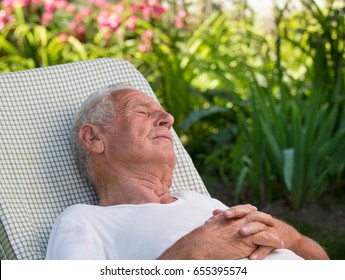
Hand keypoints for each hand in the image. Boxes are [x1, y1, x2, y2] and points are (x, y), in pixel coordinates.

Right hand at [159, 204, 269, 259]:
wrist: (198, 246)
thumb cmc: (199, 240)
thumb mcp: (209, 228)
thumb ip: (214, 224)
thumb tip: (212, 223)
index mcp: (227, 217)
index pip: (243, 209)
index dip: (250, 210)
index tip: (255, 211)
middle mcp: (236, 220)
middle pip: (255, 215)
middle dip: (264, 217)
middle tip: (271, 221)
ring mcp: (242, 229)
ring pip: (262, 225)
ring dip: (271, 229)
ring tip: (279, 234)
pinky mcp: (247, 241)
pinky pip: (265, 238)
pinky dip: (273, 240)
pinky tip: (280, 244)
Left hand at [212, 208, 328, 259]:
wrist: (284, 234)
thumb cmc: (259, 227)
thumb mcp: (245, 221)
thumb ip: (231, 217)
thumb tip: (214, 211)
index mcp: (250, 214)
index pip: (239, 209)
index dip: (229, 210)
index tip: (215, 213)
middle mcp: (258, 219)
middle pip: (248, 213)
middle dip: (237, 214)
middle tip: (226, 217)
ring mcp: (267, 229)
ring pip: (258, 227)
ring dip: (249, 229)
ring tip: (240, 233)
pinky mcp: (274, 240)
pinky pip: (267, 246)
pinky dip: (259, 252)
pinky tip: (252, 258)